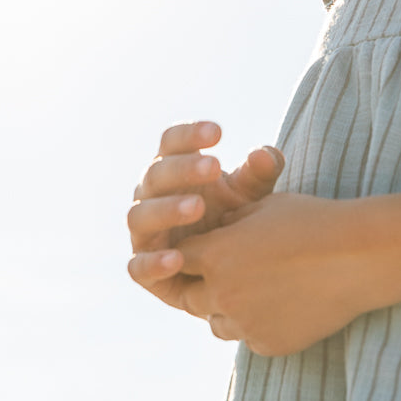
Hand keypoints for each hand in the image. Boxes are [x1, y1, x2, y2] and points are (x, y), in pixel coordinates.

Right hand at [127, 120, 283, 313]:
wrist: (225, 263)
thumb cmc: (233, 213)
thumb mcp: (251, 192)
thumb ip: (261, 173)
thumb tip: (262, 155)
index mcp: (173, 167)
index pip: (171, 142)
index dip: (189, 134)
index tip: (218, 132)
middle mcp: (151, 195)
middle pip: (155, 174)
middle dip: (183, 169)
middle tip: (214, 167)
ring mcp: (143, 231)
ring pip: (140, 216)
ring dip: (167, 210)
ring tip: (198, 207)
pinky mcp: (142, 268)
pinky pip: (138, 266)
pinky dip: (153, 263)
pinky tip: (177, 259)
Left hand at [176, 192, 372, 356]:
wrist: (358, 257)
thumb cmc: (314, 222)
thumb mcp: (267, 208)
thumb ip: (234, 222)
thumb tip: (219, 228)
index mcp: (217, 254)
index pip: (181, 259)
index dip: (192, 253)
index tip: (205, 250)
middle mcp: (223, 293)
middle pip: (191, 297)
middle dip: (203, 285)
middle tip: (225, 274)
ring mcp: (245, 323)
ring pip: (217, 323)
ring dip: (226, 309)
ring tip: (256, 290)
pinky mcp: (267, 344)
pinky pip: (249, 337)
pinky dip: (257, 323)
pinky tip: (283, 304)